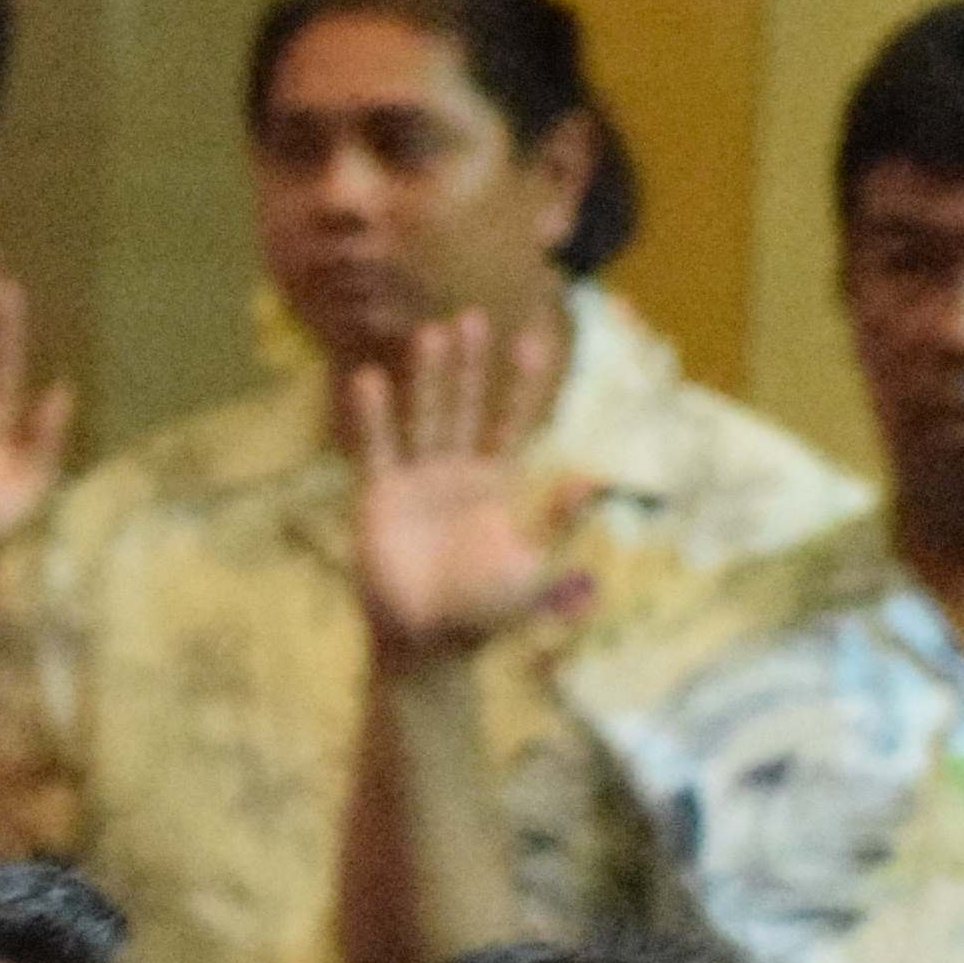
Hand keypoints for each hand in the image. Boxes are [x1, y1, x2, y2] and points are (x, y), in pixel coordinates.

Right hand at [341, 305, 568, 663]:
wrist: (429, 643)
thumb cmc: (485, 612)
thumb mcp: (534, 566)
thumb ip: (558, 520)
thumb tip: (594, 478)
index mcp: (497, 483)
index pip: (512, 421)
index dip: (522, 384)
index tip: (533, 338)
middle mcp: (456, 471)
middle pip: (466, 406)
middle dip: (471, 366)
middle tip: (472, 319)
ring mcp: (417, 480)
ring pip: (425, 417)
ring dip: (428, 378)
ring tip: (431, 334)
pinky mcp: (380, 496)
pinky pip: (378, 448)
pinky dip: (373, 416)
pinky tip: (369, 379)